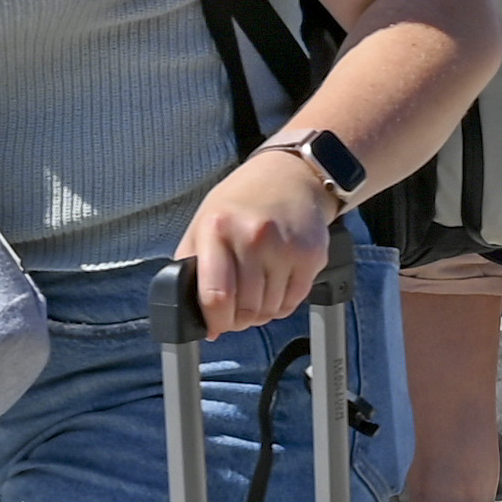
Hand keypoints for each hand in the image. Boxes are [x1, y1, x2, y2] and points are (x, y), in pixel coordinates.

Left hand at [179, 145, 344, 335]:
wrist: (289, 177)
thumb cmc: (240, 204)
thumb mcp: (203, 224)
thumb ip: (191, 267)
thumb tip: (194, 317)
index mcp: (217, 229)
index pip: (217, 296)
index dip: (215, 321)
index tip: (214, 325)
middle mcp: (253, 236)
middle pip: (246, 309)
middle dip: (238, 320)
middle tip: (236, 311)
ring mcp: (285, 246)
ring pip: (270, 311)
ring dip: (261, 313)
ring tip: (256, 293)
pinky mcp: (311, 255)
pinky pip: (293, 303)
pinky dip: (282, 304)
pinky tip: (275, 286)